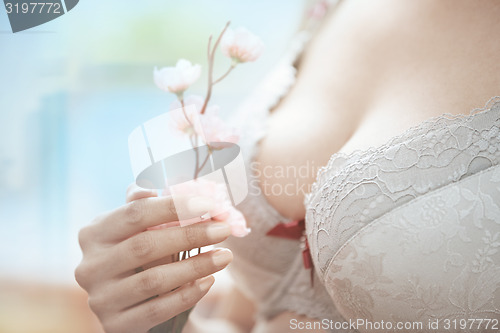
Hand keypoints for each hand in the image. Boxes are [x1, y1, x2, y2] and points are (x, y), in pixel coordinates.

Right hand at [75, 184, 232, 332]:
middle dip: (190, 235)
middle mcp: (90, 266)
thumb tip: (170, 185)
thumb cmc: (142, 257)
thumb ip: (150, 207)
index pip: (135, 212)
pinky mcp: (115, 325)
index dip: (174, 207)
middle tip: (224, 229)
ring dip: (196, 265)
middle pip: (145, 245)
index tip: (210, 205)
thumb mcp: (140, 230)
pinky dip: (187, 294)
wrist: (134, 306)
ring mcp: (100, 298)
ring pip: (153, 280)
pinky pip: (157, 309)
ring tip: (225, 256)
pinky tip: (209, 281)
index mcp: (95, 233)